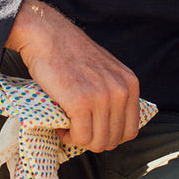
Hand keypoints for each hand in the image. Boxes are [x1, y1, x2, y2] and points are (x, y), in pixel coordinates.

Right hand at [5, 0, 139, 152]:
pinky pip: (81, 137)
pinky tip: (61, 125)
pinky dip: (69, 137)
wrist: (47, 36)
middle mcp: (120, 91)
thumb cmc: (71, 54)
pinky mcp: (80, 102)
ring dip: (80, 140)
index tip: (93, 130)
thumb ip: (115, 91)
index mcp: (130, 84)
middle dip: (93, 140)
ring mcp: (101, 97)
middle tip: (76, 128)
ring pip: (98, 142)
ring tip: (68, 126)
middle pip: (114, 140)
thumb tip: (114, 123)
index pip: (130, 130)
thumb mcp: (106, 70)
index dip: (110, 136)